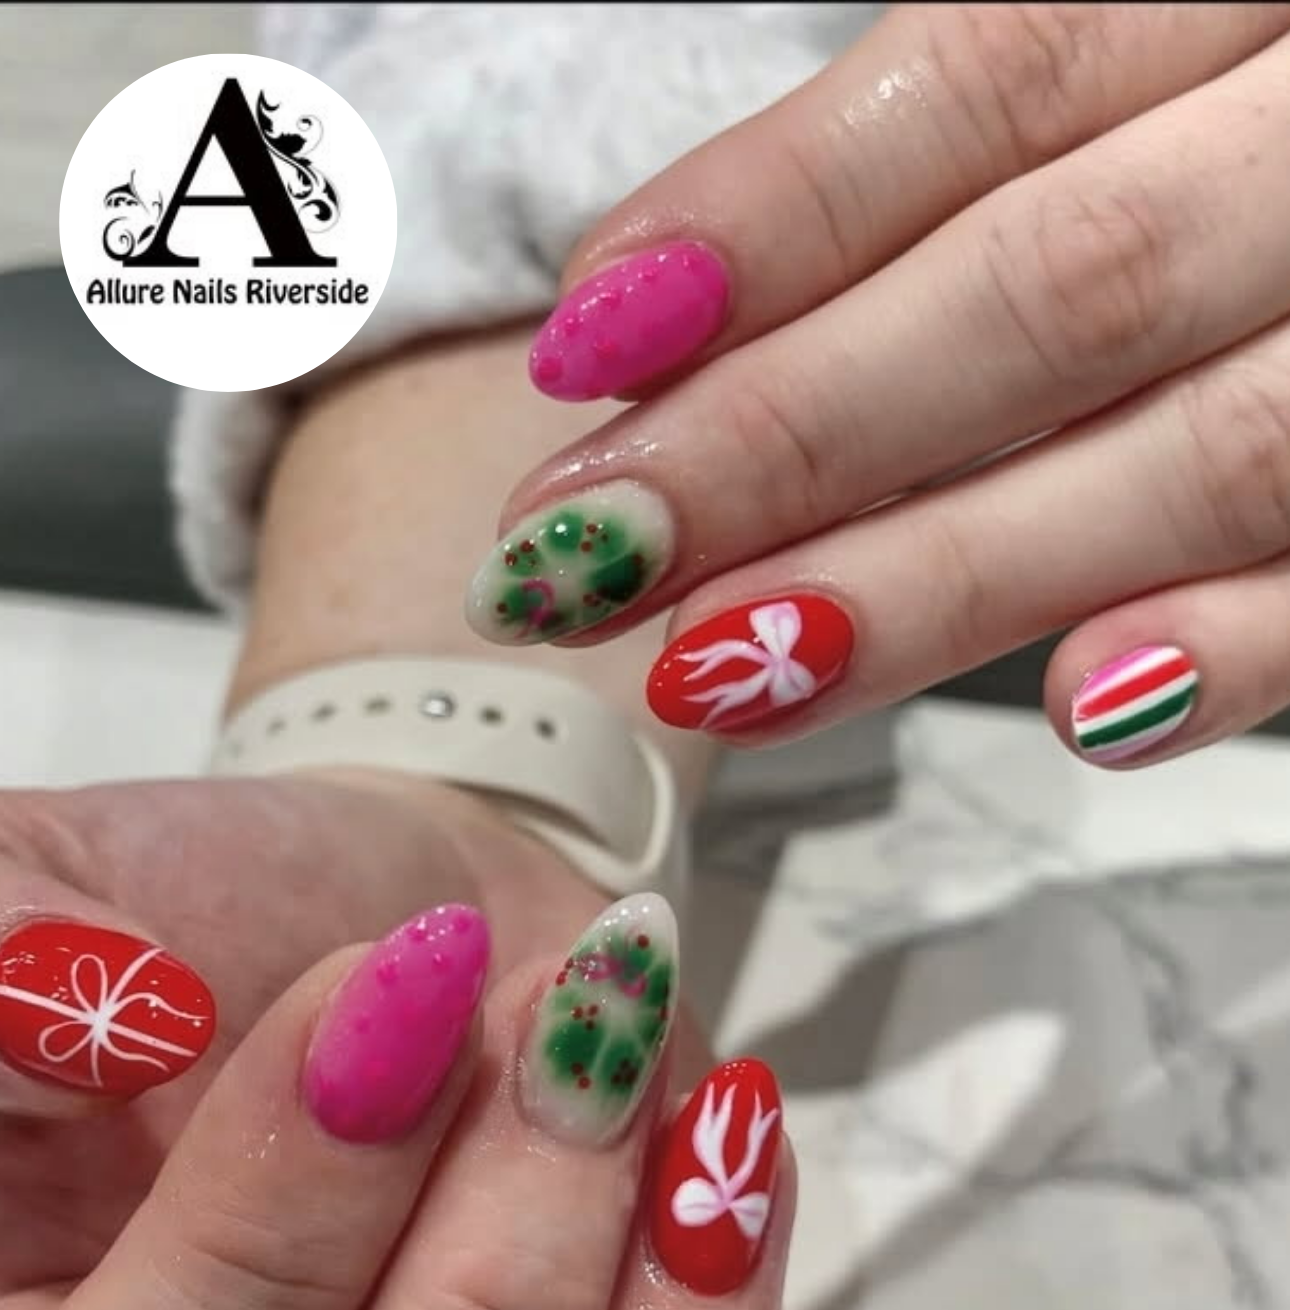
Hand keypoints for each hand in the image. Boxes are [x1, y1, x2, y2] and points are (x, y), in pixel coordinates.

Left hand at [468, 2, 1289, 770]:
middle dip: (798, 435)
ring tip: (726, 666)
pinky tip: (1088, 709)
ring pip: (1199, 448)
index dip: (776, 214)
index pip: (998, 75)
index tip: (585, 343)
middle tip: (582, 556)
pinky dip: (1254, 642)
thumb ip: (1030, 133)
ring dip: (948, 576)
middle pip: (1057, 287)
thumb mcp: (1197, 39)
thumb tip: (711, 302)